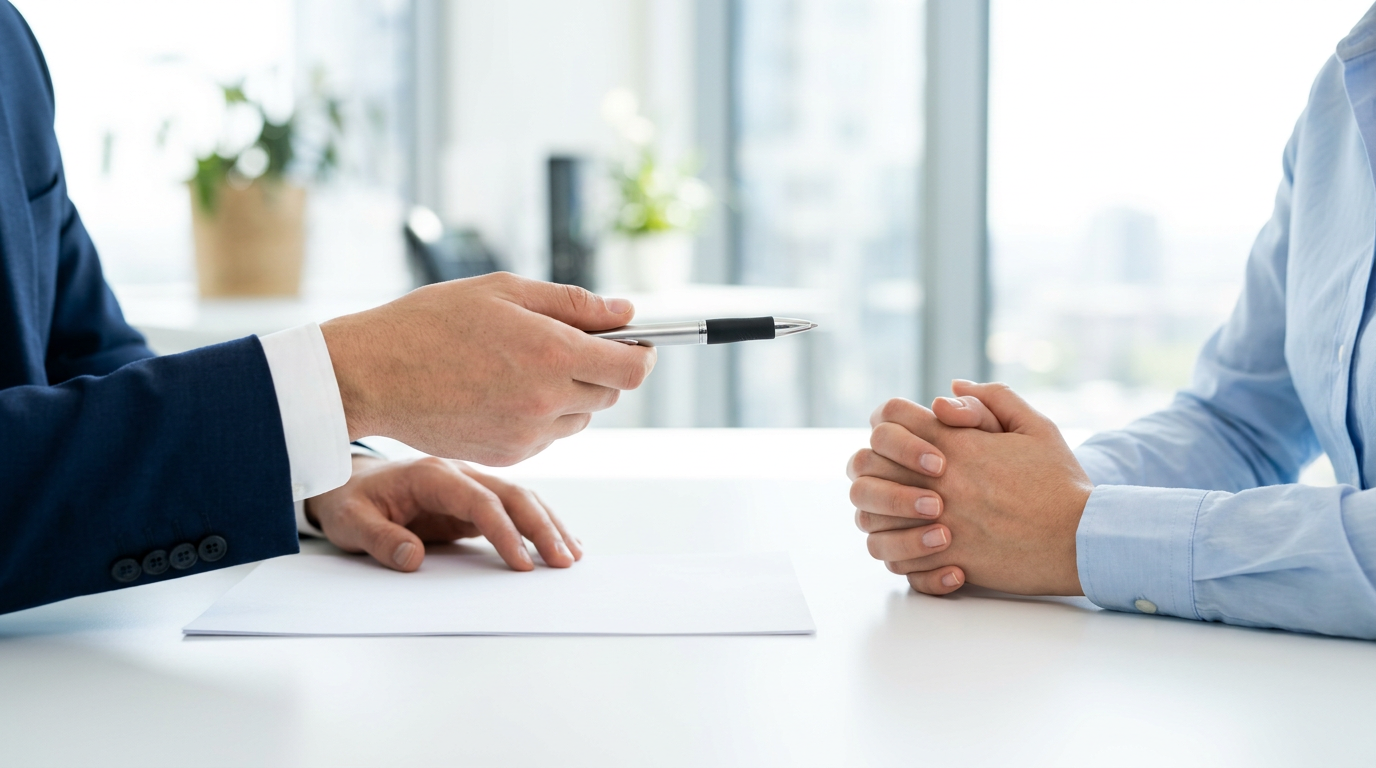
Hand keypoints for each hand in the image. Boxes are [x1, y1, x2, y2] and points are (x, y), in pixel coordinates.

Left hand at [306, 455, 581, 571]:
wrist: (347, 482)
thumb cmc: (349, 501)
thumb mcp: (349, 522)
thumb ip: (380, 540)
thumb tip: (414, 559)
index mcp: (431, 475)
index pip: (479, 502)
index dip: (504, 532)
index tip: (522, 564)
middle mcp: (458, 474)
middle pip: (513, 495)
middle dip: (542, 527)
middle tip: (563, 561)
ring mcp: (470, 485)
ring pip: (521, 499)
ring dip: (549, 525)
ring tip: (572, 555)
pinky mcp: (473, 502)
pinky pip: (513, 510)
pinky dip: (539, 524)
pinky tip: (560, 540)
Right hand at [320, 272, 654, 465]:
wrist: (374, 373)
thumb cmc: (432, 322)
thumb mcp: (505, 292)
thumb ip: (573, 304)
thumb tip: (625, 314)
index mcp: (552, 355)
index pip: (632, 369)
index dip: (642, 355)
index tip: (637, 344)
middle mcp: (546, 402)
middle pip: (609, 394)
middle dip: (601, 369)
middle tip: (568, 345)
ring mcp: (527, 435)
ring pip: (579, 418)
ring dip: (570, 394)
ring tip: (523, 366)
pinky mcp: (507, 456)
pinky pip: (546, 436)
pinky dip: (540, 416)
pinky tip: (502, 390)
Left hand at [848, 381, 1090, 596]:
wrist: (1083, 537)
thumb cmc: (1061, 482)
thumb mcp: (1035, 426)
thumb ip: (993, 398)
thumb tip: (952, 387)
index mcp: (955, 444)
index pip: (888, 418)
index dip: (890, 423)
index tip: (906, 437)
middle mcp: (938, 481)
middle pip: (866, 466)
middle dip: (874, 467)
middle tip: (894, 477)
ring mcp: (937, 522)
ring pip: (870, 520)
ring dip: (880, 515)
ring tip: (902, 516)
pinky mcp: (946, 561)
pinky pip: (897, 561)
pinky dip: (902, 555)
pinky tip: (922, 548)